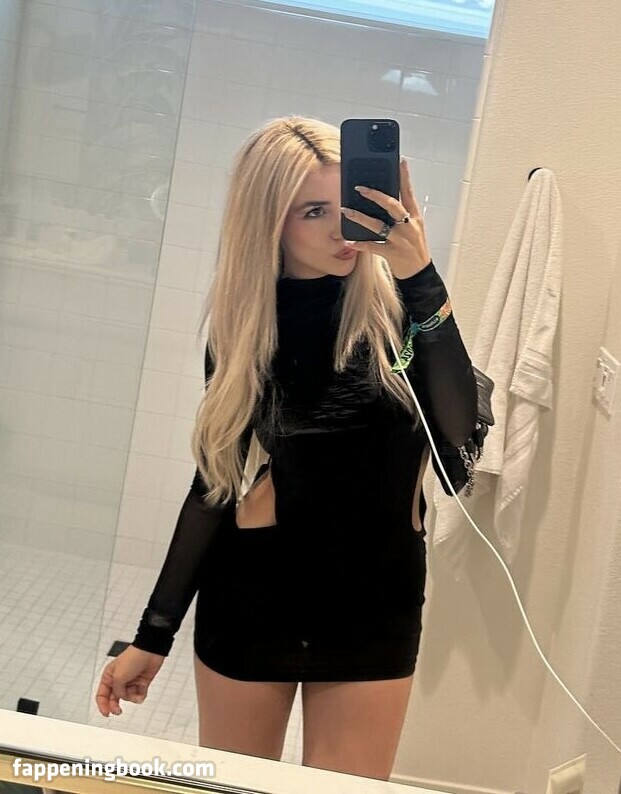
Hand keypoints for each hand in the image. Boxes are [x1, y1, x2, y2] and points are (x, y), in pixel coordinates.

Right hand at [94, 645, 163, 716]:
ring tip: (135, 692)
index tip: (106, 714)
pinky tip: (141, 693)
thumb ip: (117, 691)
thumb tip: (121, 697)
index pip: (101, 695)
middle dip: (116, 706)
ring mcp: (130, 682)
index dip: (102, 706)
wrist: (150, 652)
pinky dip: (140, 696)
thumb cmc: (132, 658)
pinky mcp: (141, 683)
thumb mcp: (118, 677)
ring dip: (131, 697)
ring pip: (128, 698)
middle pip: (114, 699)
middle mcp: (119, 680)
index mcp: (109, 676)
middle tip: (118, 711)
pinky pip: (139, 695)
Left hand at [340, 158, 430, 279]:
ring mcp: (400, 240)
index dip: (404, 177)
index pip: (409, 193)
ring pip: (378, 225)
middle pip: (392, 205)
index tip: (400, 161)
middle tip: (359, 188)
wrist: (420, 273)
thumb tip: (383, 200)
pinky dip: (361, 244)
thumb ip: (402, 215)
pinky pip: (373, 247)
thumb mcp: (414, 229)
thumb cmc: (414, 248)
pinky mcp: (392, 253)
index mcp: (415, 218)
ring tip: (345, 210)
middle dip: (375, 195)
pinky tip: (350, 242)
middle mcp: (408, 226)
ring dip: (360, 217)